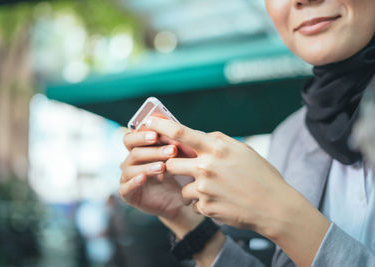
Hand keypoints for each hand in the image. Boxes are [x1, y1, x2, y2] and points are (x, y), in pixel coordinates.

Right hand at [119, 130, 184, 218]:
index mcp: (138, 150)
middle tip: (172, 151)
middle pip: (134, 152)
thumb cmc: (178, 175)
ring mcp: (127, 178)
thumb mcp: (179, 159)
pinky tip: (143, 178)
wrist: (180, 200)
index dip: (141, 135)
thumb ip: (174, 144)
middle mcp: (130, 163)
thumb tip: (177, 128)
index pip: (131, 138)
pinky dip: (134, 182)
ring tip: (163, 167)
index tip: (157, 135)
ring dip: (147, 166)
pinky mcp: (127, 194)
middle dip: (153, 151)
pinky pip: (125, 188)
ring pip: (131, 169)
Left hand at [145, 117, 330, 266]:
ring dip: (191, 190)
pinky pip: (194, 204)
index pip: (180, 133)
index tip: (148, 122)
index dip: (161, 126)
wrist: (275, 208)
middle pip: (171, 163)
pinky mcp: (206, 207)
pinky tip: (221, 203)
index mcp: (217, 147)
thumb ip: (218, 142)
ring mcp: (205, 188)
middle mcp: (207, 166)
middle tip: (186, 171)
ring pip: (182, 188)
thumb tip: (201, 136)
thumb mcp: (242, 150)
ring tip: (213, 191)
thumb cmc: (262, 176)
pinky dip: (203, 204)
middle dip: (173, 167)